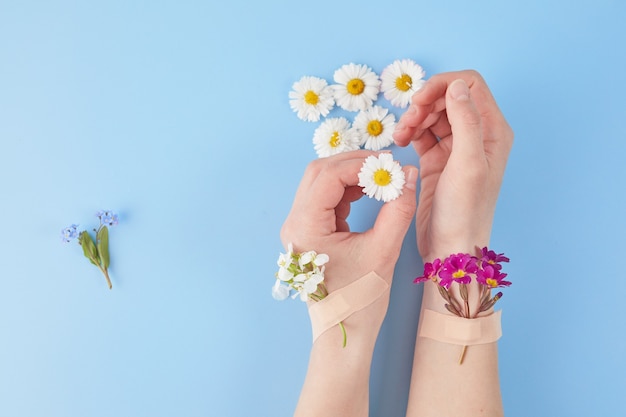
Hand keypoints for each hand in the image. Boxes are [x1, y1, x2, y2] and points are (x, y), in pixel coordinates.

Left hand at [280, 150, 417, 326]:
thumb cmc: (360, 299)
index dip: (360, 165)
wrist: (344, 332)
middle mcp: (295, 223)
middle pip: (319, 173)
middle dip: (353, 165)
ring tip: (381, 179)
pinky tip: (370, 193)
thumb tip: (408, 174)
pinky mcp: (309, 232)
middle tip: (386, 165)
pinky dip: (347, 191)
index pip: (328, 177)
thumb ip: (398, 209)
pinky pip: (325, 199)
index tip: (390, 164)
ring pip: (321, 184)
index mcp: (305, 227)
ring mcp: (300, 228)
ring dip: (350, 176)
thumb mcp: (384, 251)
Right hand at [393, 70, 512, 260]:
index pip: (470, 85)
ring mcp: (456, 147)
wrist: (450, 246)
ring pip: (432, 114)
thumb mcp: (468, 163)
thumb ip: (465, 121)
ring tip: (400, 136)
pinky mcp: (437, 160)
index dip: (442, 85)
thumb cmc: (465, 211)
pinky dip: (410, 132)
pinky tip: (401, 142)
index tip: (419, 101)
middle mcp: (477, 135)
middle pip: (448, 96)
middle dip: (424, 103)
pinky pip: (422, 133)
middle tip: (407, 122)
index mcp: (493, 131)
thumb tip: (456, 86)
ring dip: (414, 117)